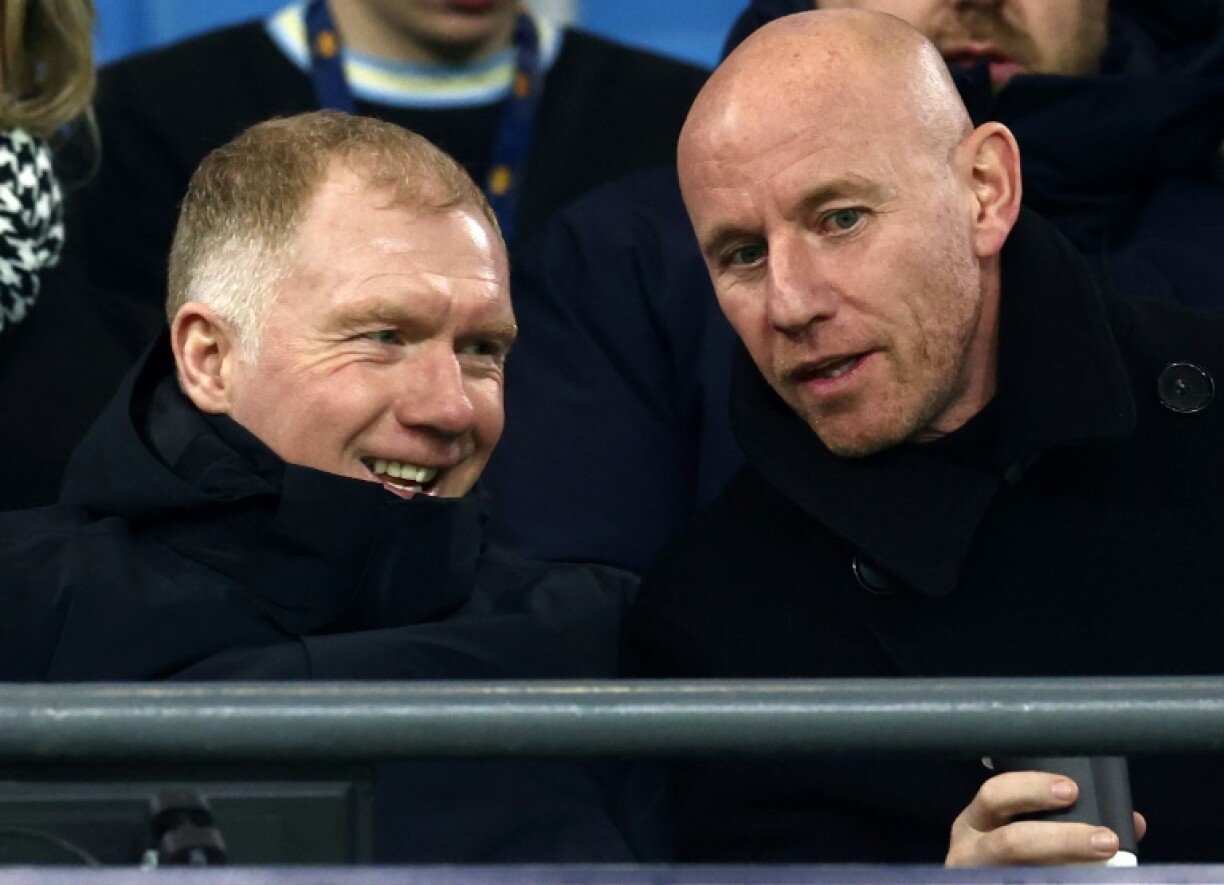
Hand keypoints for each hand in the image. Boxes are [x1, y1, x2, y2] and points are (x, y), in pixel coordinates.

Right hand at [946, 771, 1145, 865]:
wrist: (996, 881)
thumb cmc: (1010, 860)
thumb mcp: (1023, 834)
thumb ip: (1067, 825)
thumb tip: (1131, 823)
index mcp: (974, 823)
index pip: (994, 794)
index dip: (1031, 789)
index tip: (1071, 789)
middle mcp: (970, 852)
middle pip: (1011, 842)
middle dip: (1062, 839)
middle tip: (1105, 838)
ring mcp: (979, 878)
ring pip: (1023, 875)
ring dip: (1069, 865)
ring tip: (1108, 859)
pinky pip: (1024, 884)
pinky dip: (1059, 884)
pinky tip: (1090, 881)